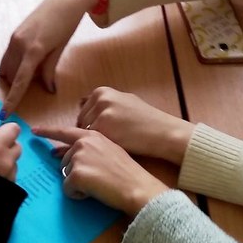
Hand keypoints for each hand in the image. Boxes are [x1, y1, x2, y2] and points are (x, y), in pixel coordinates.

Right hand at [0, 0, 99, 114]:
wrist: (64, 0)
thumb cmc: (67, 25)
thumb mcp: (60, 50)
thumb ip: (50, 70)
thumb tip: (48, 90)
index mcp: (33, 51)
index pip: (19, 82)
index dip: (12, 100)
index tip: (3, 115)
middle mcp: (18, 44)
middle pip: (10, 75)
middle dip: (17, 85)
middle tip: (38, 80)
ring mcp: (14, 38)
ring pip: (6, 66)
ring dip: (14, 74)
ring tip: (34, 68)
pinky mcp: (14, 34)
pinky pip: (7, 56)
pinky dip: (13, 64)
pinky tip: (27, 61)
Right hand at [0, 123, 21, 181]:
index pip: (13, 129)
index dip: (4, 132)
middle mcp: (7, 160)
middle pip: (16, 145)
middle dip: (5, 147)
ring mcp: (12, 175)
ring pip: (13, 162)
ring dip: (4, 163)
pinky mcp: (13, 188)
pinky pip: (11, 175)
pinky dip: (4, 175)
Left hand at [36, 125, 169, 215]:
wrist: (137, 185)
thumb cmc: (127, 172)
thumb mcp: (109, 150)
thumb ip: (90, 148)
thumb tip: (65, 155)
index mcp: (92, 135)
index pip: (65, 131)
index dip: (48, 131)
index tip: (34, 130)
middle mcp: (83, 142)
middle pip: (65, 160)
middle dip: (76, 172)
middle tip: (98, 177)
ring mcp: (79, 157)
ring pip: (66, 175)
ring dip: (78, 183)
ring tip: (99, 183)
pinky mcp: (77, 173)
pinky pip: (68, 189)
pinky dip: (79, 194)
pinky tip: (95, 191)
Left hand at [77, 87, 193, 164]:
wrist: (162, 132)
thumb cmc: (145, 119)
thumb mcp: (124, 101)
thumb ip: (103, 101)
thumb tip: (81, 101)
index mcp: (102, 91)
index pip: (84, 111)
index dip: (92, 125)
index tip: (105, 132)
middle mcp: (99, 99)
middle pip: (81, 122)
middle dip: (89, 133)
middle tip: (107, 142)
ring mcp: (100, 113)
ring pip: (83, 133)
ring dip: (92, 142)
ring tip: (109, 146)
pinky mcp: (102, 128)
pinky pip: (90, 142)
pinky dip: (97, 148)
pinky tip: (109, 150)